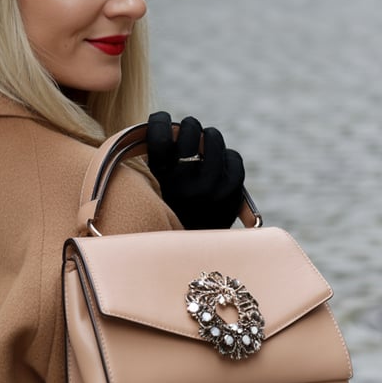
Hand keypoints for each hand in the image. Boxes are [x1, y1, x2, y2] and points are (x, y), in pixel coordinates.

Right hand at [145, 112, 244, 229]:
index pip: (161, 133)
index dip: (161, 122)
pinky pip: (233, 159)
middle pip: (192, 129)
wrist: (186, 260)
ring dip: (207, 138)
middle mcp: (184, 185)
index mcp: (158, 181)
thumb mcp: (147, 193)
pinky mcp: (232, 196)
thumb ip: (155, 161)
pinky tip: (218, 166)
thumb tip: (173, 130)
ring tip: (202, 150)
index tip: (163, 127)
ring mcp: (211, 190)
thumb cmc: (163, 219)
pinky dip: (227, 157)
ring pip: (213, 139)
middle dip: (189, 129)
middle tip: (187, 141)